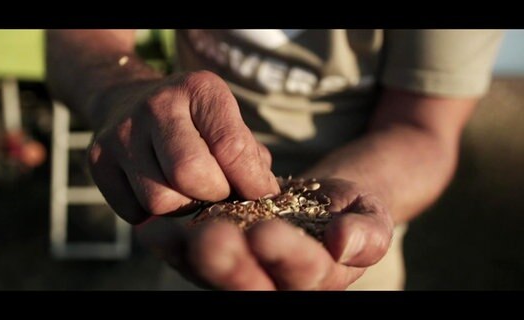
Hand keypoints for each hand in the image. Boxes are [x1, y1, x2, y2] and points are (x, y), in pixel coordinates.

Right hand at [88, 70, 279, 223]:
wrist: (130, 101)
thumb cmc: (193, 121)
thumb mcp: (226, 122)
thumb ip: (248, 156)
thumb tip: (262, 194)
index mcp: (199, 90)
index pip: (231, 147)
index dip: (251, 181)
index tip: (258, 192)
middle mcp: (156, 106)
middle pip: (189, 175)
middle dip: (212, 194)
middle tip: (216, 191)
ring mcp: (122, 132)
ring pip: (159, 200)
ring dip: (181, 207)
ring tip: (187, 191)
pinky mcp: (98, 159)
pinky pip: (133, 211)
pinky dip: (151, 214)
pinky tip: (158, 189)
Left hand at [139, 178, 393, 289]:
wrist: (320, 202)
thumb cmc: (349, 211)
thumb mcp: (371, 215)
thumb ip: (367, 233)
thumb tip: (343, 243)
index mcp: (315, 279)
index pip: (302, 275)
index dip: (285, 256)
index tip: (268, 231)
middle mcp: (272, 284)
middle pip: (248, 285)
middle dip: (229, 264)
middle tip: (212, 238)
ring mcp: (239, 272)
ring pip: (212, 274)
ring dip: (189, 256)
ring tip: (167, 234)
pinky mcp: (213, 257)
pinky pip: (189, 257)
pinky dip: (172, 244)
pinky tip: (154, 229)